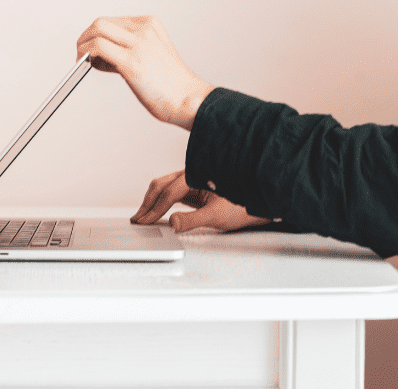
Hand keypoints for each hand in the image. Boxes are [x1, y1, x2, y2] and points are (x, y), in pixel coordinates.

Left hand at [76, 16, 213, 130]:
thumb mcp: (153, 54)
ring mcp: (138, 44)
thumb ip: (131, 49)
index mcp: (150, 25)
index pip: (112, 22)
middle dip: (85, 38)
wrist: (187, 100)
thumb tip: (103, 55)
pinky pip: (98, 48)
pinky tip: (89, 65)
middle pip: (101, 23)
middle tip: (81, 53)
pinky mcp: (131, 62)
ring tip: (83, 60)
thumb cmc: (172, 85)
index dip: (97, 35)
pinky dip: (87, 54)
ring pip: (97, 30)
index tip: (91, 50)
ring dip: (83, 45)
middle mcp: (144, 30)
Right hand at [130, 170, 271, 232]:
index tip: (144, 222)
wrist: (260, 200)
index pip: (168, 194)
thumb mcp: (217, 217)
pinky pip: (171, 191)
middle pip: (160, 185)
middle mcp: (192, 174)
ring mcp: (193, 179)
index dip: (154, 209)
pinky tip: (157, 210)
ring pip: (164, 185)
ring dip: (151, 200)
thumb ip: (192, 220)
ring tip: (142, 215)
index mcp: (196, 177)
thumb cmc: (243, 206)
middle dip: (146, 203)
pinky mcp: (194, 186)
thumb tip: (173, 223)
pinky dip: (160, 200)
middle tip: (137, 220)